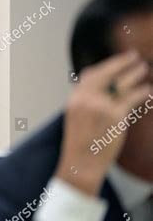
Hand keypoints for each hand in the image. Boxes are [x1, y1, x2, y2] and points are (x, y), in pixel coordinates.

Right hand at [55, 50, 150, 195]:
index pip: (89, 75)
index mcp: (74, 99)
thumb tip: (100, 92)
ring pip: (121, 82)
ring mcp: (100, 106)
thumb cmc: (80, 145)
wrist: (81, 164)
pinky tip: (147, 90)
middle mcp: (86, 99)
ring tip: (143, 68)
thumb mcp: (76, 120)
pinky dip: (142, 91)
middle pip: (105, 73)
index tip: (115, 63)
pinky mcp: (115, 115)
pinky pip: (133, 97)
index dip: (104, 66)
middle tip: (133, 56)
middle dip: (120, 62)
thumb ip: (85, 103)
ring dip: (134, 73)